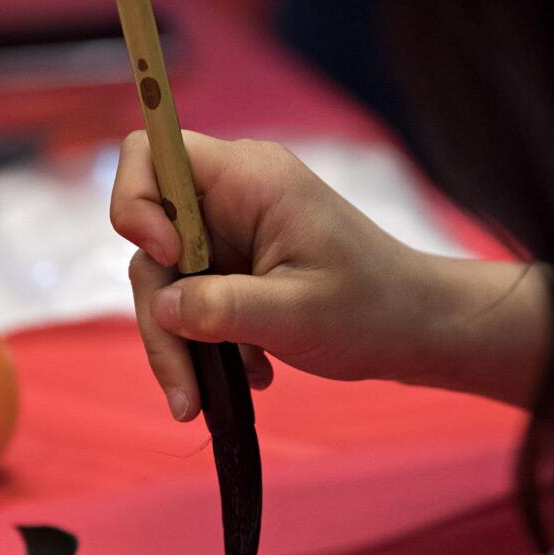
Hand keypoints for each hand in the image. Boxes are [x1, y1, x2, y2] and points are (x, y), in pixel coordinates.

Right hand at [110, 130, 438, 420]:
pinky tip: (249, 375)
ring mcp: (233, 232)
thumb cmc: (372, 310)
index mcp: (250, 179)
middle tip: (184, 387)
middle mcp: (234, 197)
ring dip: (180, 343)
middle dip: (158, 316)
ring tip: (202, 401)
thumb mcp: (295, 314)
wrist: (416, 329)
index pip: (152, 153)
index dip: (137, 203)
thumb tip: (161, 309)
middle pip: (150, 239)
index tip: (168, 261)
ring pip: (167, 279)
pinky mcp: (236, 267)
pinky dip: (206, 343)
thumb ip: (222, 308)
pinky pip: (193, 298)